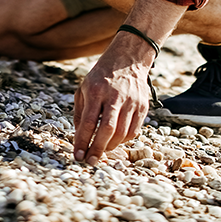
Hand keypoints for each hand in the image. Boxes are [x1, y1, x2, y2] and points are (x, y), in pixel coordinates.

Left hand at [71, 36, 153, 163]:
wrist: (127, 60)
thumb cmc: (100, 77)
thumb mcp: (83, 88)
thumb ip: (80, 112)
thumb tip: (79, 136)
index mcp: (95, 91)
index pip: (88, 122)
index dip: (82, 141)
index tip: (78, 155)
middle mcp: (114, 96)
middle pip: (107, 129)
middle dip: (98, 149)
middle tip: (90, 161)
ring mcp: (131, 101)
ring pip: (122, 132)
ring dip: (111, 146)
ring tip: (101, 152)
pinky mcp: (143, 106)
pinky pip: (134, 130)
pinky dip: (123, 140)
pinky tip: (115, 141)